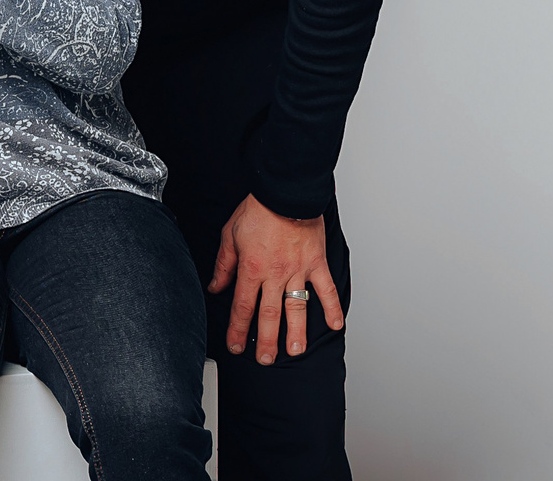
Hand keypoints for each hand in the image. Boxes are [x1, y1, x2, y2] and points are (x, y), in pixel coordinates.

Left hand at [209, 193, 343, 363]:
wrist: (284, 193)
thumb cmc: (257, 211)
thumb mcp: (230, 236)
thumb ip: (224, 265)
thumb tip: (216, 287)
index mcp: (251, 268)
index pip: (242, 306)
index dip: (238, 329)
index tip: (236, 345)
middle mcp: (275, 274)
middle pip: (269, 315)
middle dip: (266, 340)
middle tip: (265, 359)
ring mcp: (298, 271)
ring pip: (297, 308)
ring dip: (296, 332)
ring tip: (294, 351)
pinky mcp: (316, 263)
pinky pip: (327, 290)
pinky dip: (332, 307)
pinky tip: (336, 325)